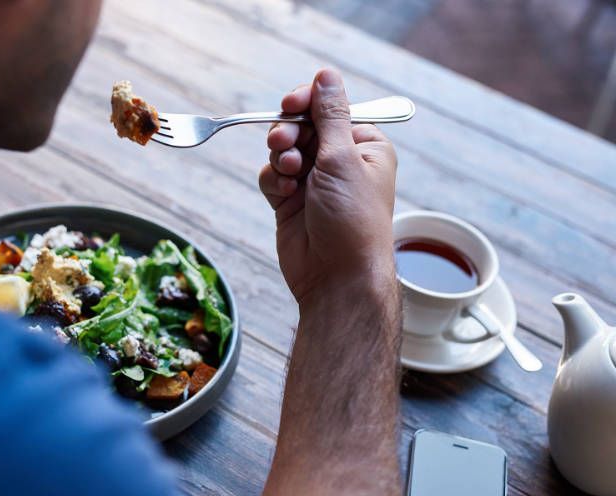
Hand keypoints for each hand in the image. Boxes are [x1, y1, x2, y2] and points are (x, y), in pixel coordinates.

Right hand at [259, 68, 397, 303]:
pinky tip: (285, 195)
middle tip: (283, 143)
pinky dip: (274, 182)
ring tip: (289, 173)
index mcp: (364, 146)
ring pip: (282, 150)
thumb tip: (327, 76)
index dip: (307, 103)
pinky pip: (272, 177)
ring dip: (280, 157)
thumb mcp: (342, 158)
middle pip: (301, 126)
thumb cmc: (352, 219)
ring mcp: (313, 183)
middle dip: (288, 133)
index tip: (290, 104)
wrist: (337, 276)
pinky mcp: (291, 203)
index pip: (330, 109)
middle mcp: (339, 162)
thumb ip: (329, 115)